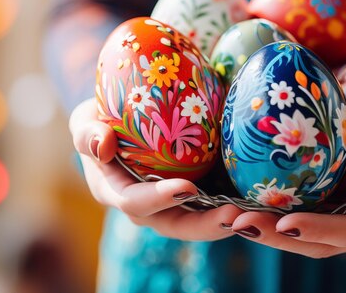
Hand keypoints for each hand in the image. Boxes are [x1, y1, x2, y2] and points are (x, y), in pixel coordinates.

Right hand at [69, 98, 242, 240]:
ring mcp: (171, 204)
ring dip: (226, 221)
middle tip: (234, 216)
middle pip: (176, 224)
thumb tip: (102, 144)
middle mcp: (146, 206)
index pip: (136, 203)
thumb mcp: (84, 120)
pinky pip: (214, 204)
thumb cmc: (98, 120)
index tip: (186, 187)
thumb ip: (87, 133)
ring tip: (254, 215)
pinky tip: (261, 200)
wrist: (118, 121)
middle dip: (205, 225)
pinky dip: (235, 204)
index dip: (159, 199)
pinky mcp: (193, 195)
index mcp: (116, 192)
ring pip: (200, 220)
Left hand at [227, 105, 345, 257]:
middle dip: (276, 235)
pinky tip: (248, 191)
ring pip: (305, 226)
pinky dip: (279, 203)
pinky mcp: (339, 193)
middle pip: (316, 239)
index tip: (283, 225)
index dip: (316, 232)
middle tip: (237, 223)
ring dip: (269, 223)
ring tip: (230, 214)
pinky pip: (306, 203)